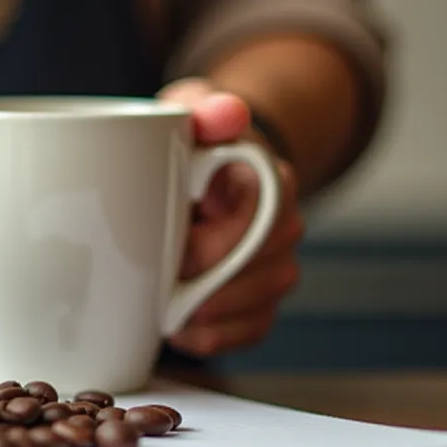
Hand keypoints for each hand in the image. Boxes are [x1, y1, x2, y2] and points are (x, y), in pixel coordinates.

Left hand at [157, 78, 304, 356]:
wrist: (196, 172)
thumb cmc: (188, 143)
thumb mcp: (190, 112)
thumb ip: (205, 108)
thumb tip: (227, 114)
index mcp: (270, 179)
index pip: (265, 215)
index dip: (221, 238)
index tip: (181, 242)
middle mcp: (283, 226)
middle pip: (265, 268)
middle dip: (211, 281)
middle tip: (163, 280)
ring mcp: (275, 267)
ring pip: (261, 304)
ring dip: (209, 313)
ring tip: (164, 306)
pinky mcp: (260, 302)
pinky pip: (251, 331)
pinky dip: (213, 337)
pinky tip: (178, 328)